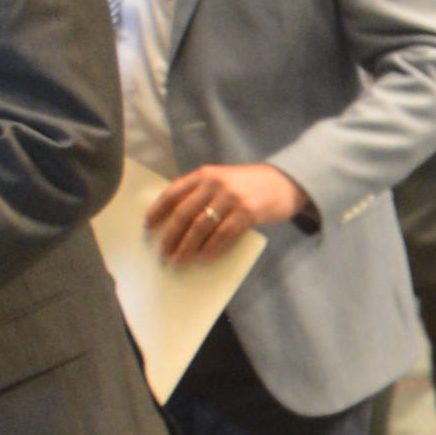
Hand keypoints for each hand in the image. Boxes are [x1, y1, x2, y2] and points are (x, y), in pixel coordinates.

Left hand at [148, 160, 305, 259]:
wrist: (287, 182)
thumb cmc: (251, 185)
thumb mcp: (223, 180)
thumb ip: (202, 193)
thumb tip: (177, 222)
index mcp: (205, 174)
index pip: (173, 192)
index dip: (158, 211)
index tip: (148, 227)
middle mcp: (216, 183)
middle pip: (184, 213)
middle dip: (170, 236)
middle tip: (163, 252)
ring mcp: (232, 198)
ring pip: (201, 226)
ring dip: (187, 246)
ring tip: (179, 260)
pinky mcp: (248, 212)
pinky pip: (224, 234)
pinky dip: (211, 248)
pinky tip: (204, 257)